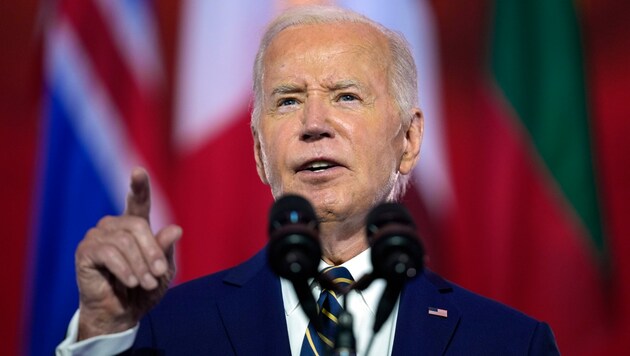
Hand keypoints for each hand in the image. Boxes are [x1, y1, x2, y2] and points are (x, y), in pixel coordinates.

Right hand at [74, 167, 181, 339]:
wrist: (122, 314)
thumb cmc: (144, 289)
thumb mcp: (163, 271)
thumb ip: (166, 250)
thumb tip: (175, 229)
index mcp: (135, 226)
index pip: (138, 201)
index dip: (139, 186)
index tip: (138, 172)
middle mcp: (114, 225)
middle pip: (137, 226)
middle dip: (152, 252)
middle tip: (159, 274)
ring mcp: (97, 236)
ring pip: (124, 241)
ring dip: (139, 265)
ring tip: (146, 283)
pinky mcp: (85, 251)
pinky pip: (108, 253)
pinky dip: (124, 269)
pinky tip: (130, 282)